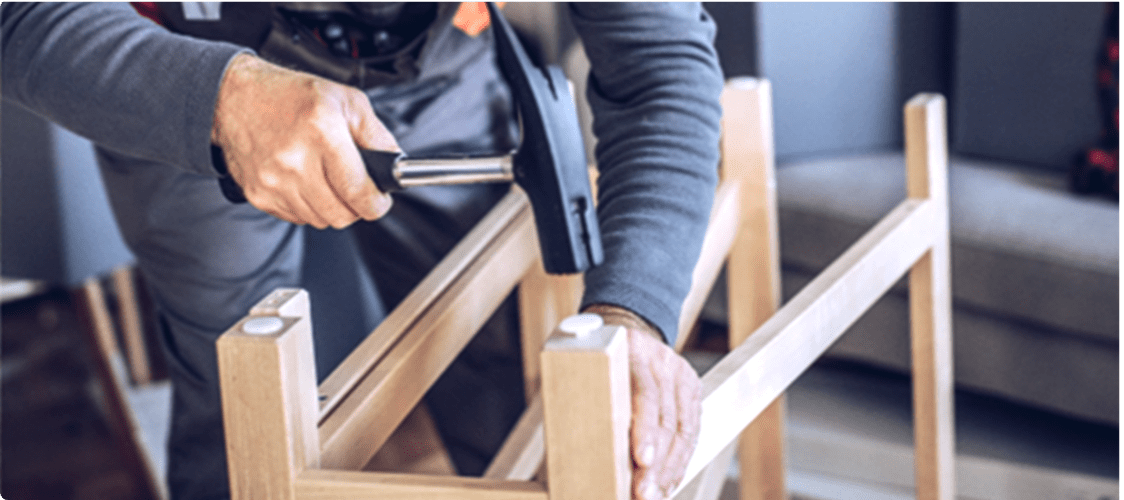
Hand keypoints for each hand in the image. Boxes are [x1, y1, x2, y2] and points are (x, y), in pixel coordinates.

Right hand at [211, 54, 397, 227]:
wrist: (234, 98)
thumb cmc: (289, 96)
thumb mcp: (347, 100)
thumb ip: (378, 134)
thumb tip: (395, 163)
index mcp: (322, 133)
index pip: (359, 192)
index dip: (377, 203)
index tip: (380, 200)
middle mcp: (295, 160)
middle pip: (342, 214)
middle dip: (355, 206)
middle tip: (354, 188)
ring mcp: (273, 181)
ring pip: (321, 220)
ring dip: (331, 206)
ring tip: (326, 179)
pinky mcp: (258, 194)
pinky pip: (297, 218)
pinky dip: (307, 206)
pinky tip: (303, 181)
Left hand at [583, 305, 701, 499]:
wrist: (629, 329)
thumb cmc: (596, 357)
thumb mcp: (584, 364)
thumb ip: (584, 398)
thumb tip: (574, 455)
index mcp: (631, 350)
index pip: (646, 394)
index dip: (645, 431)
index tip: (641, 461)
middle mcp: (662, 361)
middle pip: (666, 418)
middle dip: (656, 463)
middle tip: (643, 494)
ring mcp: (682, 374)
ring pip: (683, 429)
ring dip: (669, 469)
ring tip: (655, 495)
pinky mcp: (693, 388)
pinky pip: (692, 430)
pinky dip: (680, 460)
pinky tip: (669, 482)